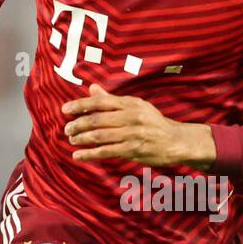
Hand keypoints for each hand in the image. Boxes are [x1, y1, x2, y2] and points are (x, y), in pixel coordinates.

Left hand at [62, 84, 215, 168]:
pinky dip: (90, 154)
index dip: (80, 105)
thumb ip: (112, 99)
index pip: (100, 102)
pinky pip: (107, 151)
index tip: (65, 109)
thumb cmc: (153, 123)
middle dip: (79, 124)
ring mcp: (133, 133)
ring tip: (72, 139)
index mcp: (130, 103)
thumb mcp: (136, 106)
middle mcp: (131, 116)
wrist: (177, 141)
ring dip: (82, 138)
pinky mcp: (134, 150)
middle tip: (67, 128)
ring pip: (100, 135)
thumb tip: (92, 88)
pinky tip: (79, 155)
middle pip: (98, 119)